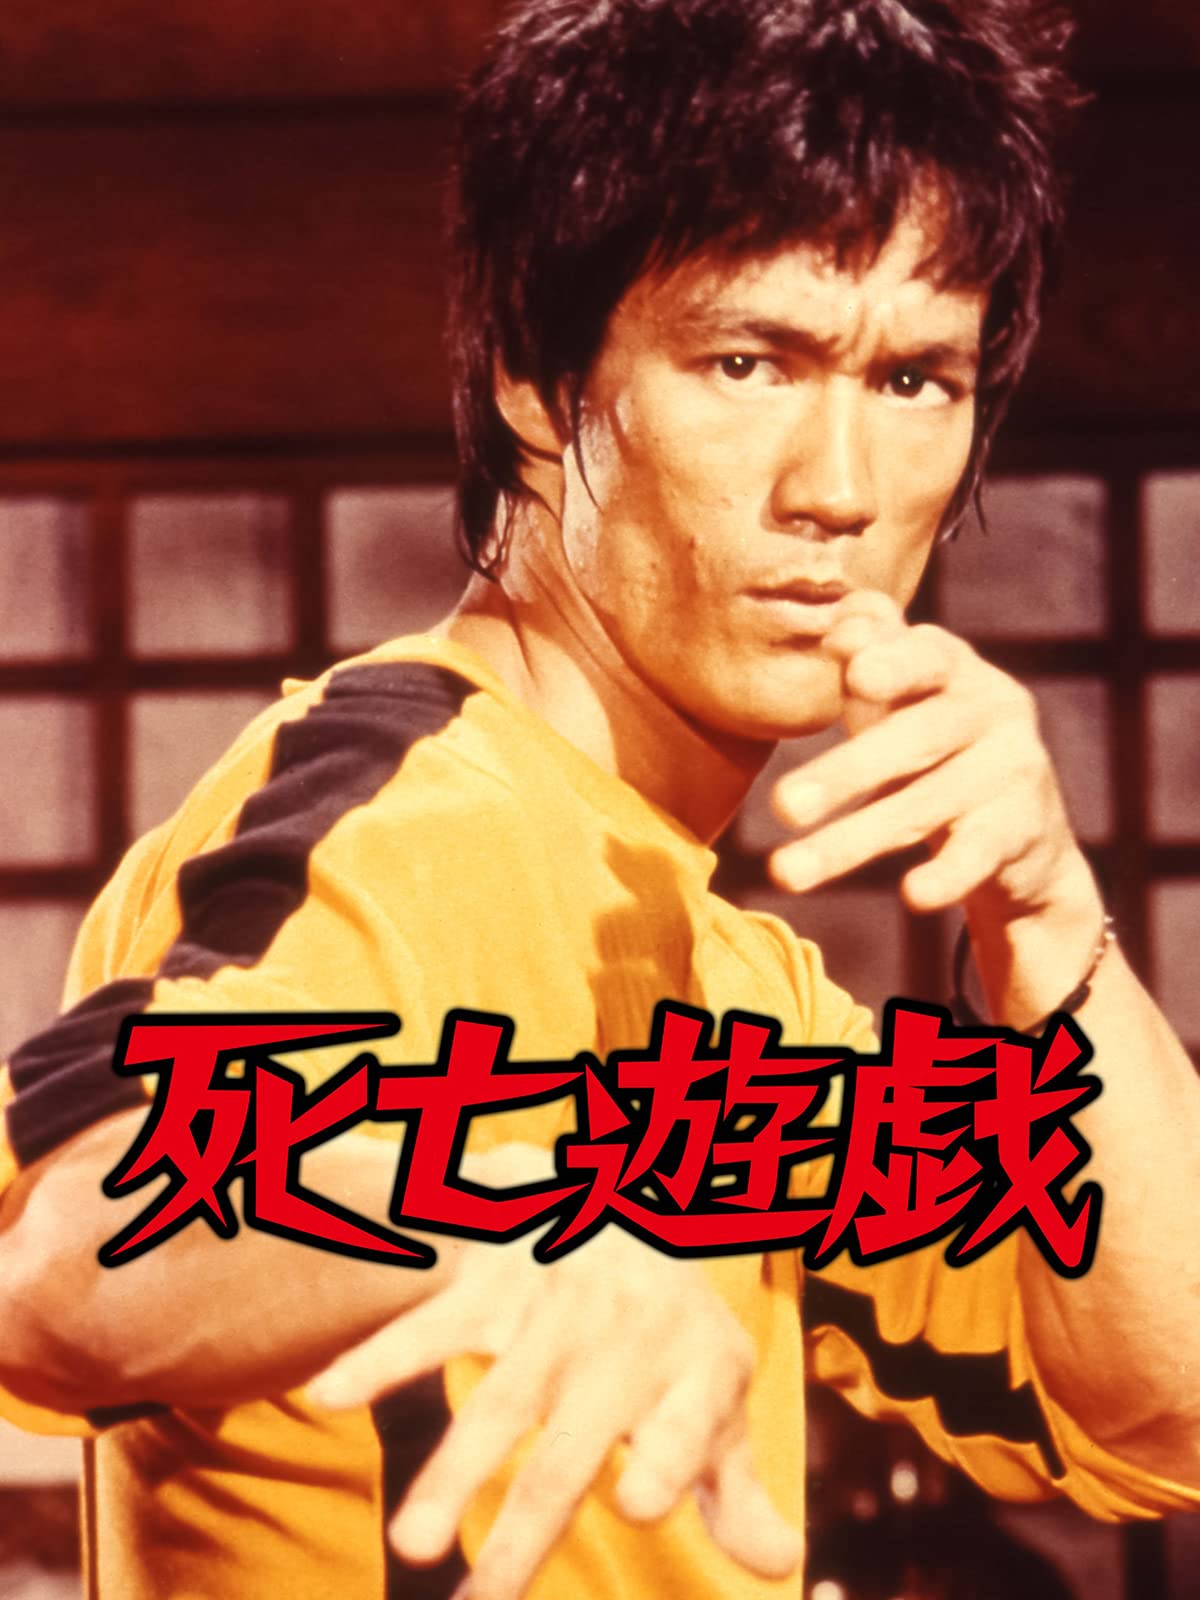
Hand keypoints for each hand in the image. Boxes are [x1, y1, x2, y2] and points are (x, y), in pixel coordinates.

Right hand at [307, 1149, 801, 1599]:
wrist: (610, 1201)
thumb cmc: (667, 1332)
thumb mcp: (716, 1393)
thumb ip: (734, 1485)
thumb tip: (781, 1567)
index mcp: (692, 1368)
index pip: (687, 1421)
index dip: (666, 1458)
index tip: (637, 1502)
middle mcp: (624, 1337)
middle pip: (568, 1447)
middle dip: (526, 1529)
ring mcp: (553, 1310)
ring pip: (496, 1400)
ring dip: (452, 1468)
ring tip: (413, 1544)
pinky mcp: (494, 1286)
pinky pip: (433, 1325)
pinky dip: (379, 1357)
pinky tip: (326, 1396)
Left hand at [769, 591, 1099, 929]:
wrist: (1020, 827)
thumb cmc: (932, 742)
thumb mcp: (899, 696)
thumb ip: (868, 653)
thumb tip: (839, 625)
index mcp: (954, 667)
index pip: (923, 656)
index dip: (891, 662)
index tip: (852, 673)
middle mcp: (992, 709)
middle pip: (914, 739)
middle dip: (845, 773)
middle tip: (781, 806)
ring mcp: (1012, 771)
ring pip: (923, 807)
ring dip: (850, 842)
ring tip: (785, 872)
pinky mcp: (1020, 832)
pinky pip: (976, 855)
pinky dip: (946, 876)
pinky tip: (913, 895)